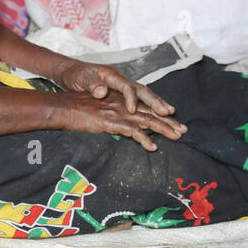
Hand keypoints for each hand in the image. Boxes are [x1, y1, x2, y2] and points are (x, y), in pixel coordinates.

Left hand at [52, 59, 176, 116]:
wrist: (70, 71)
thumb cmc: (75, 74)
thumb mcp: (80, 78)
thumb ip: (91, 84)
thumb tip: (101, 92)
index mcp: (111, 76)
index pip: (126, 86)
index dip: (131, 98)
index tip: (132, 110)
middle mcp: (121, 81)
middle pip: (142, 90)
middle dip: (156, 101)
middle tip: (168, 112)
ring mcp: (122, 87)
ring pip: (144, 96)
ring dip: (157, 105)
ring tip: (171, 115)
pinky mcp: (120, 94)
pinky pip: (139, 101)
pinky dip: (149, 108)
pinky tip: (157, 116)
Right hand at [57, 89, 185, 151]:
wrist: (64, 107)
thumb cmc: (79, 109)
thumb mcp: (101, 110)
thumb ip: (115, 116)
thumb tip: (127, 126)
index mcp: (122, 100)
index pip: (147, 106)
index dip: (162, 113)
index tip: (175, 121)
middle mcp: (123, 103)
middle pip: (151, 112)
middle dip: (169, 122)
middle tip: (184, 130)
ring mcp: (118, 112)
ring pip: (147, 120)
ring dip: (164, 129)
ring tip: (177, 136)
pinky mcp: (111, 121)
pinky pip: (132, 131)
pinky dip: (143, 139)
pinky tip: (152, 147)